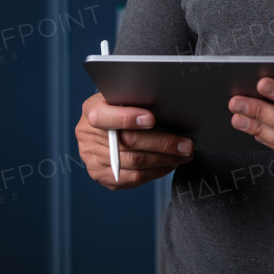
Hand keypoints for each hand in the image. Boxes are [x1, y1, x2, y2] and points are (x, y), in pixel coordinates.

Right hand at [75, 92, 193, 189]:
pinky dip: (156, 172)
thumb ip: (136, 99)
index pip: (104, 117)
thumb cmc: (121, 106)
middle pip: (128, 143)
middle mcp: (87, 137)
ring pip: (134, 164)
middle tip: (185, 144)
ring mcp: (92, 159)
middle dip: (162, 144)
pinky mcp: (102, 176)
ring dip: (164, 160)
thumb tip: (167, 106)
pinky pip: (133, 179)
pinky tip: (170, 164)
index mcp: (91, 110)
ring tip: (183, 154)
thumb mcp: (123, 95)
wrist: (105, 124)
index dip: (127, 118)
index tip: (151, 119)